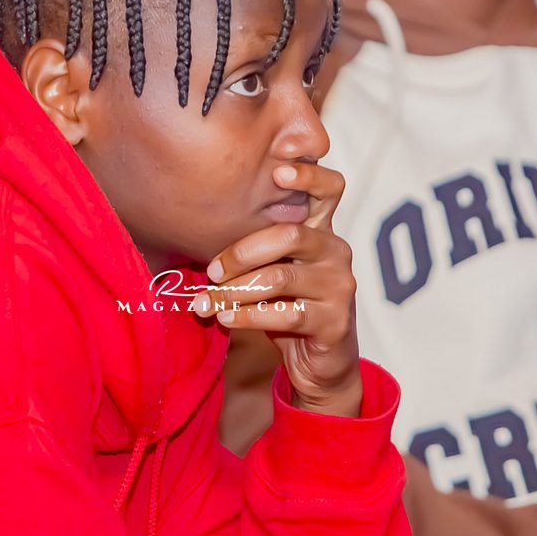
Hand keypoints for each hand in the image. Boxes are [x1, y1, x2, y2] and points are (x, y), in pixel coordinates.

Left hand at [194, 163, 361, 416]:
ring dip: (235, 291)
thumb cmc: (288, 306)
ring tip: (207, 303)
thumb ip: (255, 248)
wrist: (320, 363)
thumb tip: (196, 230)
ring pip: (280, 278)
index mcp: (323, 231)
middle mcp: (337, 253)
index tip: (276, 172)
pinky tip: (226, 319)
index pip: (330, 189)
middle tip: (211, 271)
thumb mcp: (275, 269)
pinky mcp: (335, 322)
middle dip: (241, 252)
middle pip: (289, 234)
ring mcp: (340, 287)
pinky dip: (248, 317)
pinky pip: (284, 314)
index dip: (308, 175)